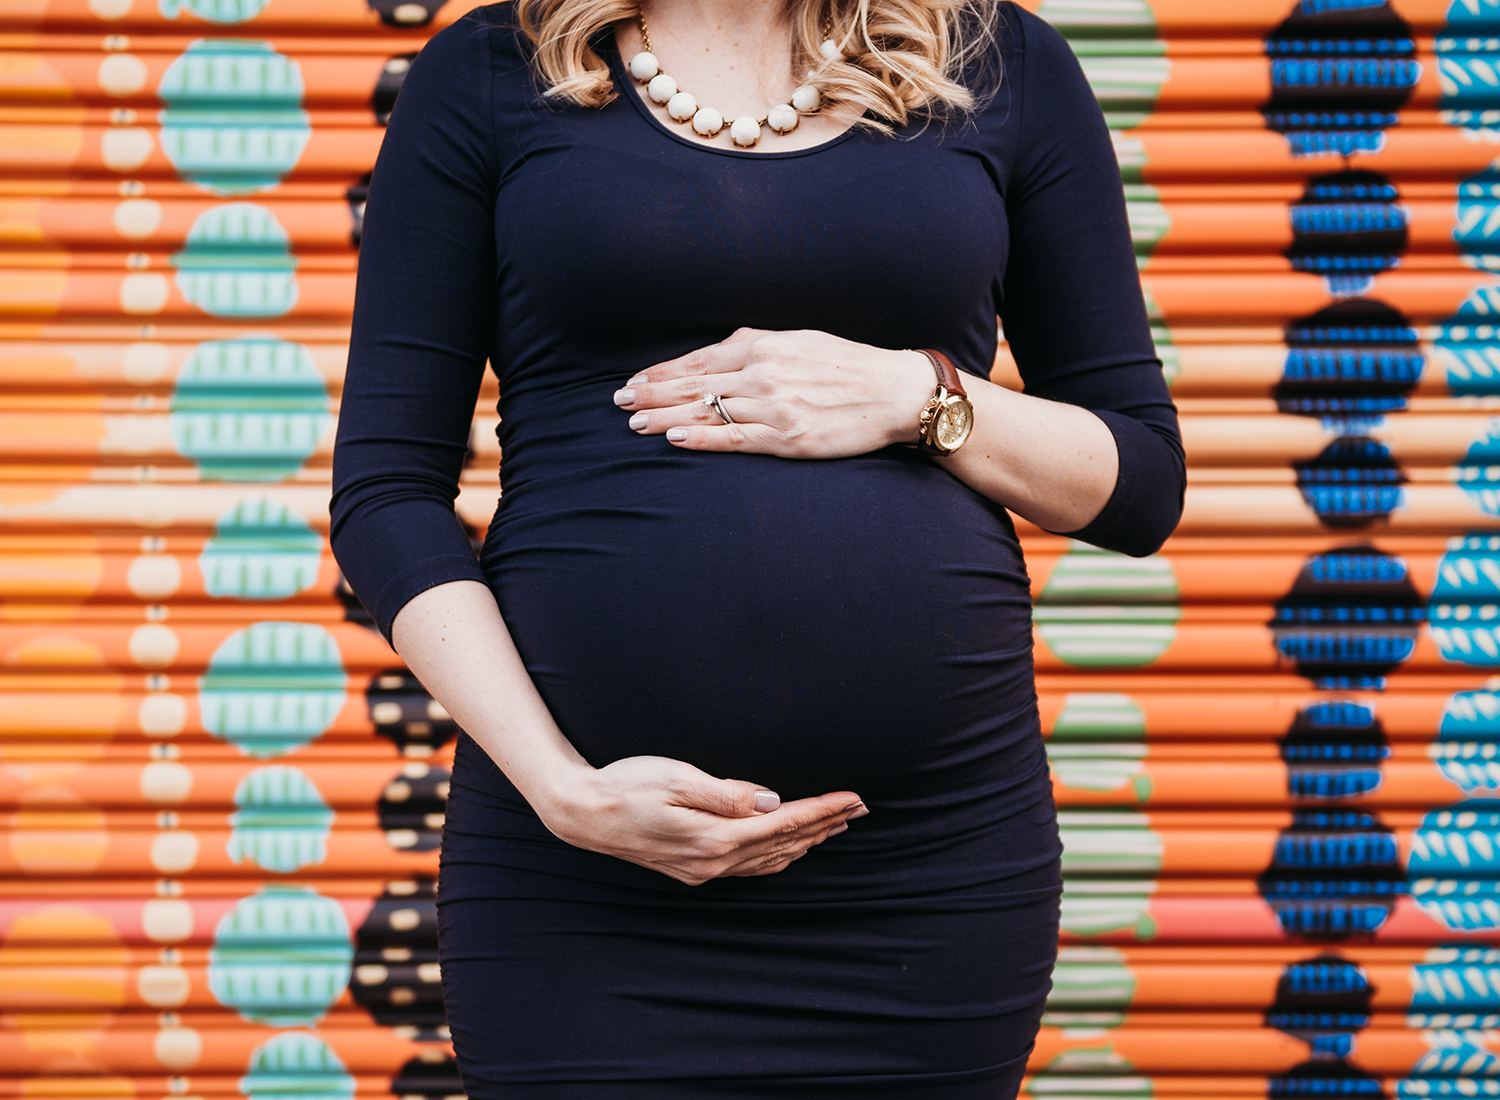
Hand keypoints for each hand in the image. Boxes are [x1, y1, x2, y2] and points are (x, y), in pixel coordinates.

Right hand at [539, 755, 866, 885]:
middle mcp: (713, 862)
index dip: (822, 810)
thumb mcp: (677, 779)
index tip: (854, 798)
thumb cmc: (625, 785)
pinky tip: (788, 848)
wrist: (581, 813)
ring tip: (835, 826)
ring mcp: (702, 870)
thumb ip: (727, 793)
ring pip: (769, 859)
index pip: (783, 824)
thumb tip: (771, 801)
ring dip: (805, 841)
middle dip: (824, 826)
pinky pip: (749, 866)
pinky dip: (778, 855)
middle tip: (860, 809)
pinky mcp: (691, 868)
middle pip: (783, 844)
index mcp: (714, 838)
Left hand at [613, 328, 935, 458]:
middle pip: (693, 385)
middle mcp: (762, 372)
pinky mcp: (787, 437)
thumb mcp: (799, 341)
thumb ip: (757, 345)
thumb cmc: (847, 367)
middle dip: (651, 394)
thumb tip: (720, 351)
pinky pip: (734, 438)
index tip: (633, 382)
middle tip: (619, 403)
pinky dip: (701, 438)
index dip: (661, 372)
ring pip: (706, 411)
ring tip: (634, 424)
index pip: (698, 359)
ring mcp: (774, 406)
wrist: (894, 391)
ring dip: (665, 417)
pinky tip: (674, 439)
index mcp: (763, 345)